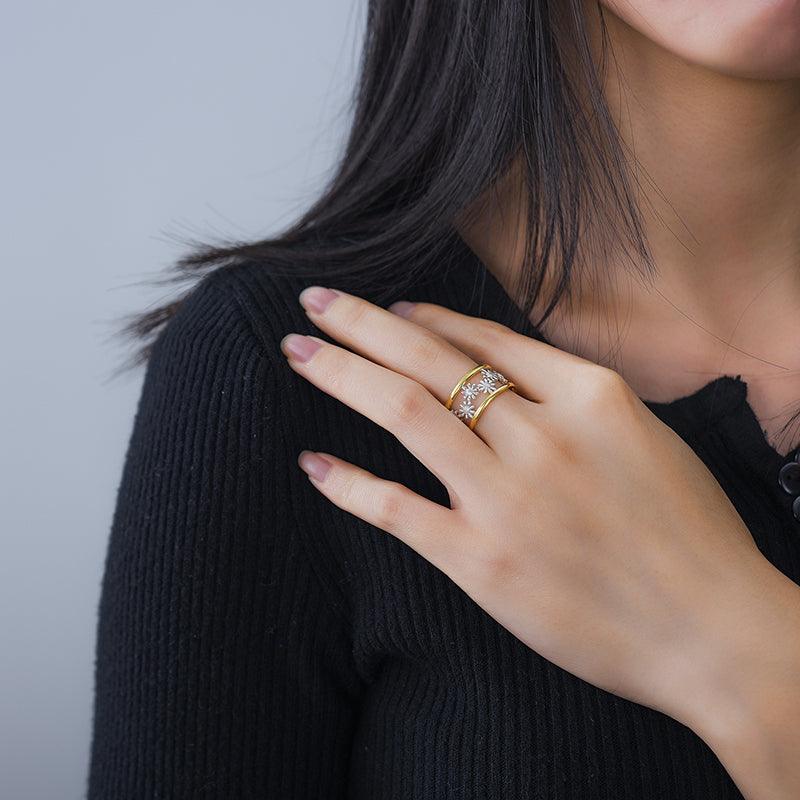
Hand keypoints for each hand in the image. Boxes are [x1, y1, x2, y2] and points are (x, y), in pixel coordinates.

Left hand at [279, 285, 779, 736]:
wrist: (716, 632)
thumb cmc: (690, 533)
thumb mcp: (646, 435)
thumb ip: (573, 396)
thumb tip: (498, 363)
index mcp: (589, 395)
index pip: (485, 337)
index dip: (424, 318)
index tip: (387, 310)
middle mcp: (541, 434)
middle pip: (428, 359)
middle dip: (361, 322)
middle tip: (316, 299)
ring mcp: (506, 498)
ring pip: (401, 411)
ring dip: (340, 373)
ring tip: (299, 351)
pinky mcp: (481, 561)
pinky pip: (397, 509)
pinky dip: (348, 484)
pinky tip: (312, 464)